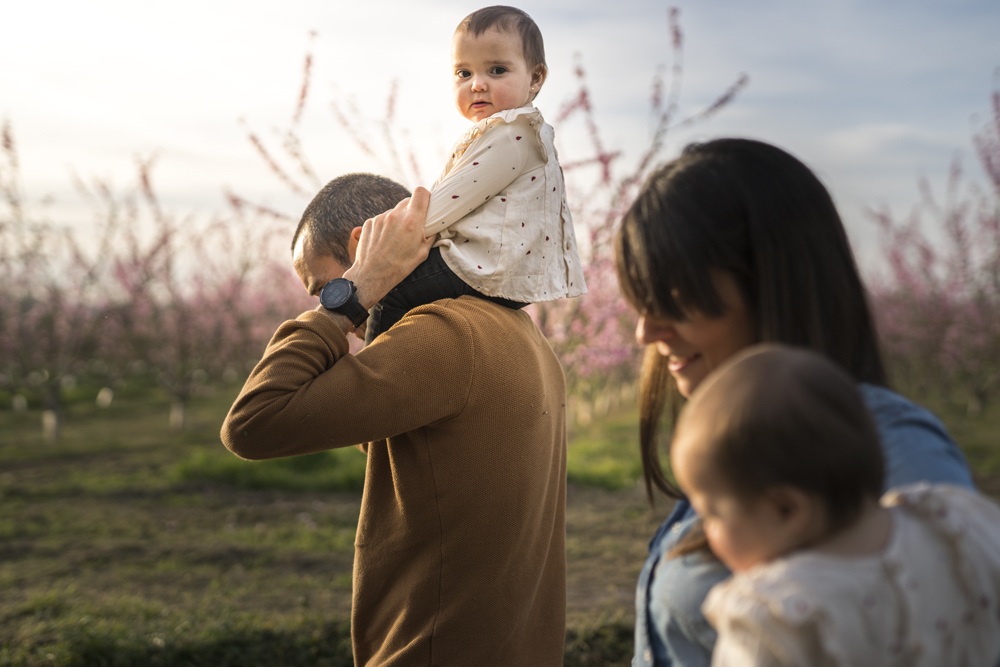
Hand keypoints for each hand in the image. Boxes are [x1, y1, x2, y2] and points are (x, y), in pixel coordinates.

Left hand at [343, 187, 434, 309]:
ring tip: (396, 238)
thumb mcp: (423, 253)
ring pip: (394, 212)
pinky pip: (382, 219)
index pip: (421, 192)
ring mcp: (380, 218)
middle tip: (412, 225)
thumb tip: (435, 227)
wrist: (372, 274)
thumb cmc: (400, 266)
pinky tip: (384, 241)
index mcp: (412, 221)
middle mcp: (395, 215)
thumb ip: (430, 235)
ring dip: (397, 220)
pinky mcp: (370, 222)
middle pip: (407, 201)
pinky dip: (385, 226)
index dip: (425, 196)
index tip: (426, 203)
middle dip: (412, 210)